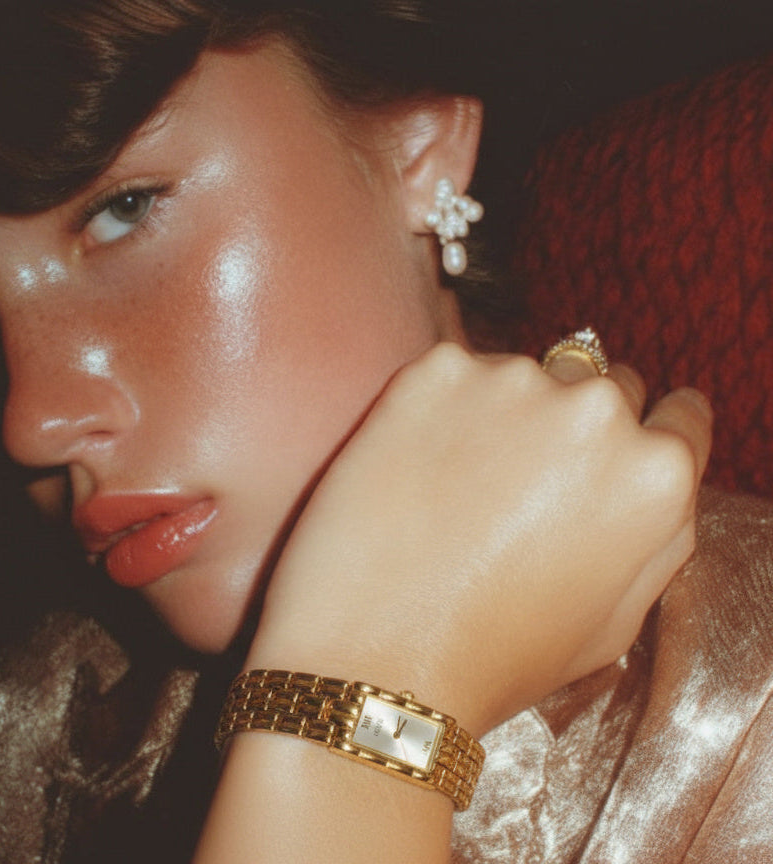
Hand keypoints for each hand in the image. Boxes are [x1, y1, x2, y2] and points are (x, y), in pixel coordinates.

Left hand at [247, 343, 711, 737]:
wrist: (377, 656)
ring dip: (505, 413)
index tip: (606, 458)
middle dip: (575, 424)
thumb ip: (658, 533)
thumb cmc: (497, 656)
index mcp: (654, 474)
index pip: (679, 418)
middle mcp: (595, 411)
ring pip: (524, 377)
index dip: (646, 440)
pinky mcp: (436, 371)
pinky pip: (455, 374)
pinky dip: (443, 407)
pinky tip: (416, 465)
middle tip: (519, 483)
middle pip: (602, 386)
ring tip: (457, 484)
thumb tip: (653, 473)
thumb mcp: (618, 619)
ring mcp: (512, 382)